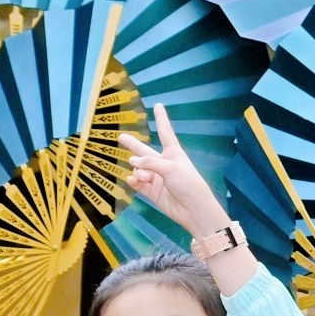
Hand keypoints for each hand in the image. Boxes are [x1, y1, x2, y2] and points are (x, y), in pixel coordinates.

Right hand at [123, 110, 251, 287]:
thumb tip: (132, 162)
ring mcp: (156, 177)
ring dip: (138, 170)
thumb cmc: (189, 184)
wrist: (194, 210)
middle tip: (121, 138)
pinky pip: (137, 182)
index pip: (165, 132)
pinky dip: (134, 181)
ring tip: (144, 176)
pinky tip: (135, 181)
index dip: (161, 118)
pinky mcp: (151, 191)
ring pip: (139, 168)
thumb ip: (150, 162)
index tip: (159, 105)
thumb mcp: (171, 168)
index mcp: (173, 153)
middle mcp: (163, 163)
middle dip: (133, 145)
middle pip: (144, 150)